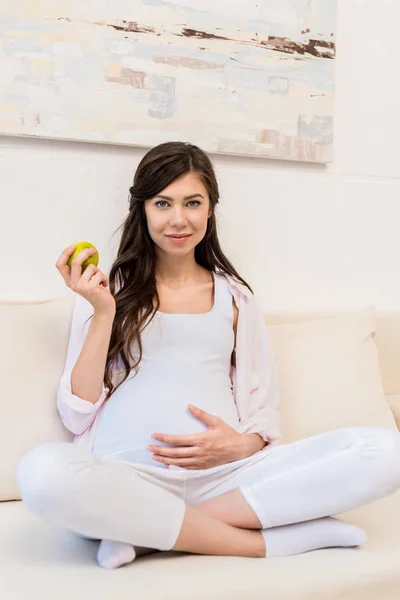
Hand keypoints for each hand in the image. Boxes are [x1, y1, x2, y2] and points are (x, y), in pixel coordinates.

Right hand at [56, 245, 115, 316]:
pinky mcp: (91, 288)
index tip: (74, 246)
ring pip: (91, 267)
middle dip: (85, 253)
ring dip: (99, 271)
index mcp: (69, 281)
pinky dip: (104, 277)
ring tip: (99, 280)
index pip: (60, 265)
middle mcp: (73, 284)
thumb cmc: (96, 290)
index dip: (65, 254)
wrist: (104, 306)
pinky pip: (99, 274)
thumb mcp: (86, 279)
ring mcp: (81, 287)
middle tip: (93, 250)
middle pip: (75, 262)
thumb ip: (83, 268)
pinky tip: (103, 285)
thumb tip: (84, 251)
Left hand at [148, 405, 264, 469]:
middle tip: (148, 448)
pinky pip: (186, 468)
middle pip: (174, 452)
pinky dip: (175, 466)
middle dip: (160, 450)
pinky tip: (168, 464)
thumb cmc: (227, 434)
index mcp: (200, 439)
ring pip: (178, 462)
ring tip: (154, 457)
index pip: (177, 440)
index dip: (164, 438)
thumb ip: (201, 414)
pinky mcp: (202, 466)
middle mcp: (198, 451)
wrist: (239, 449)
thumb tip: (189, 406)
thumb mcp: (215, 421)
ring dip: (165, 459)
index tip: (154, 436)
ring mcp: (200, 461)